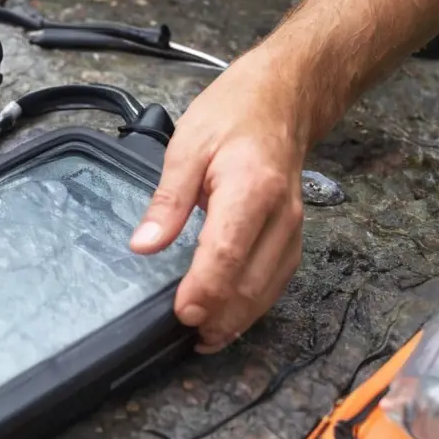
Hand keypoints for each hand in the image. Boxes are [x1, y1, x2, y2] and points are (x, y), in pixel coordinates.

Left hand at [130, 46, 306, 352]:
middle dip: (222, 316)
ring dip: (240, 319)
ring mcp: (293, 226)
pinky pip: (278, 277)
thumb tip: (144, 245)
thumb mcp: (187, 147)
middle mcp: (280, 214)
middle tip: (188, 337)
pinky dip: (256, 302)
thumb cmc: (233, 114)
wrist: (281, 99)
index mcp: (251, 189)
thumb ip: (167, 201)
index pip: (227, 253)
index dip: (205, 290)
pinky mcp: (294, 232)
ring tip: (206, 339)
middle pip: (253, 281)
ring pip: (270, 287)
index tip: (182, 314)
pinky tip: (233, 316)